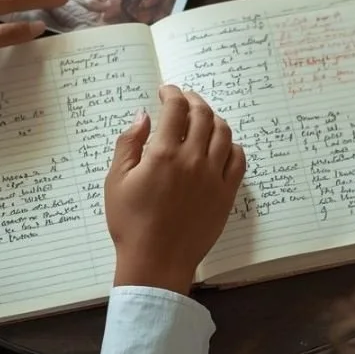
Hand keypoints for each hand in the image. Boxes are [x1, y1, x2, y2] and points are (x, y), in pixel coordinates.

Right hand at [105, 86, 245, 293]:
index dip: (172, 93)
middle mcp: (193, 161)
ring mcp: (213, 177)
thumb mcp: (115, 181)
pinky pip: (239, 160)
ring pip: (224, 134)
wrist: (156, 262)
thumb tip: (143, 117)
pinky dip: (233, 145)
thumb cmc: (130, 224)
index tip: (165, 91)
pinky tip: (223, 145)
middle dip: (193, 100)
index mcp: (164, 154)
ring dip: (214, 118)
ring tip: (203, 117)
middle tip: (184, 99)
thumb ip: (128, 144)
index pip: (175, 108)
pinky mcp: (226, 195)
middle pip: (203, 115)